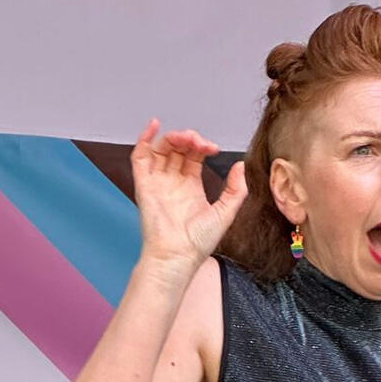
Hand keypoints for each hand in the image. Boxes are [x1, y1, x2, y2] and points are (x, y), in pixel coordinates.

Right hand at [130, 118, 247, 266]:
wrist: (179, 256)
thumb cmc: (199, 242)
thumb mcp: (225, 213)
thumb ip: (236, 190)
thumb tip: (240, 166)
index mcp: (191, 187)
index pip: (194, 156)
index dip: (202, 146)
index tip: (213, 148)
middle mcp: (173, 182)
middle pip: (177, 149)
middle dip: (189, 139)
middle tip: (199, 142)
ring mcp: (157, 182)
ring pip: (161, 149)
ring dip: (172, 137)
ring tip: (185, 138)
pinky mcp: (143, 185)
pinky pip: (140, 157)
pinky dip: (145, 139)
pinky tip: (154, 126)